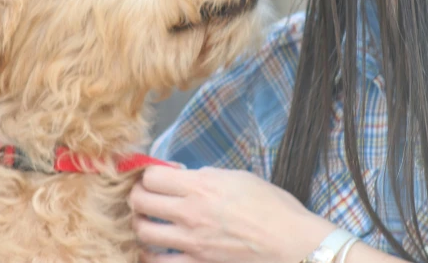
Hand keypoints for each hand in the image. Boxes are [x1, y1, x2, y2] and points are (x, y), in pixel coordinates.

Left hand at [129, 166, 336, 262]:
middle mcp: (189, 212)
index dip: (148, 173)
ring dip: (141, 224)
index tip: (153, 175)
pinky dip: (150, 255)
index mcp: (201, 185)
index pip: (151, 176)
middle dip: (136, 195)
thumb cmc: (274, 208)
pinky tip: (153, 250)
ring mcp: (190, 242)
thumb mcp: (241, 177)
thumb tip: (190, 176)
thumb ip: (209, 176)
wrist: (291, 244)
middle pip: (140, 201)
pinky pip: (158, 262)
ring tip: (147, 221)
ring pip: (143, 231)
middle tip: (143, 196)